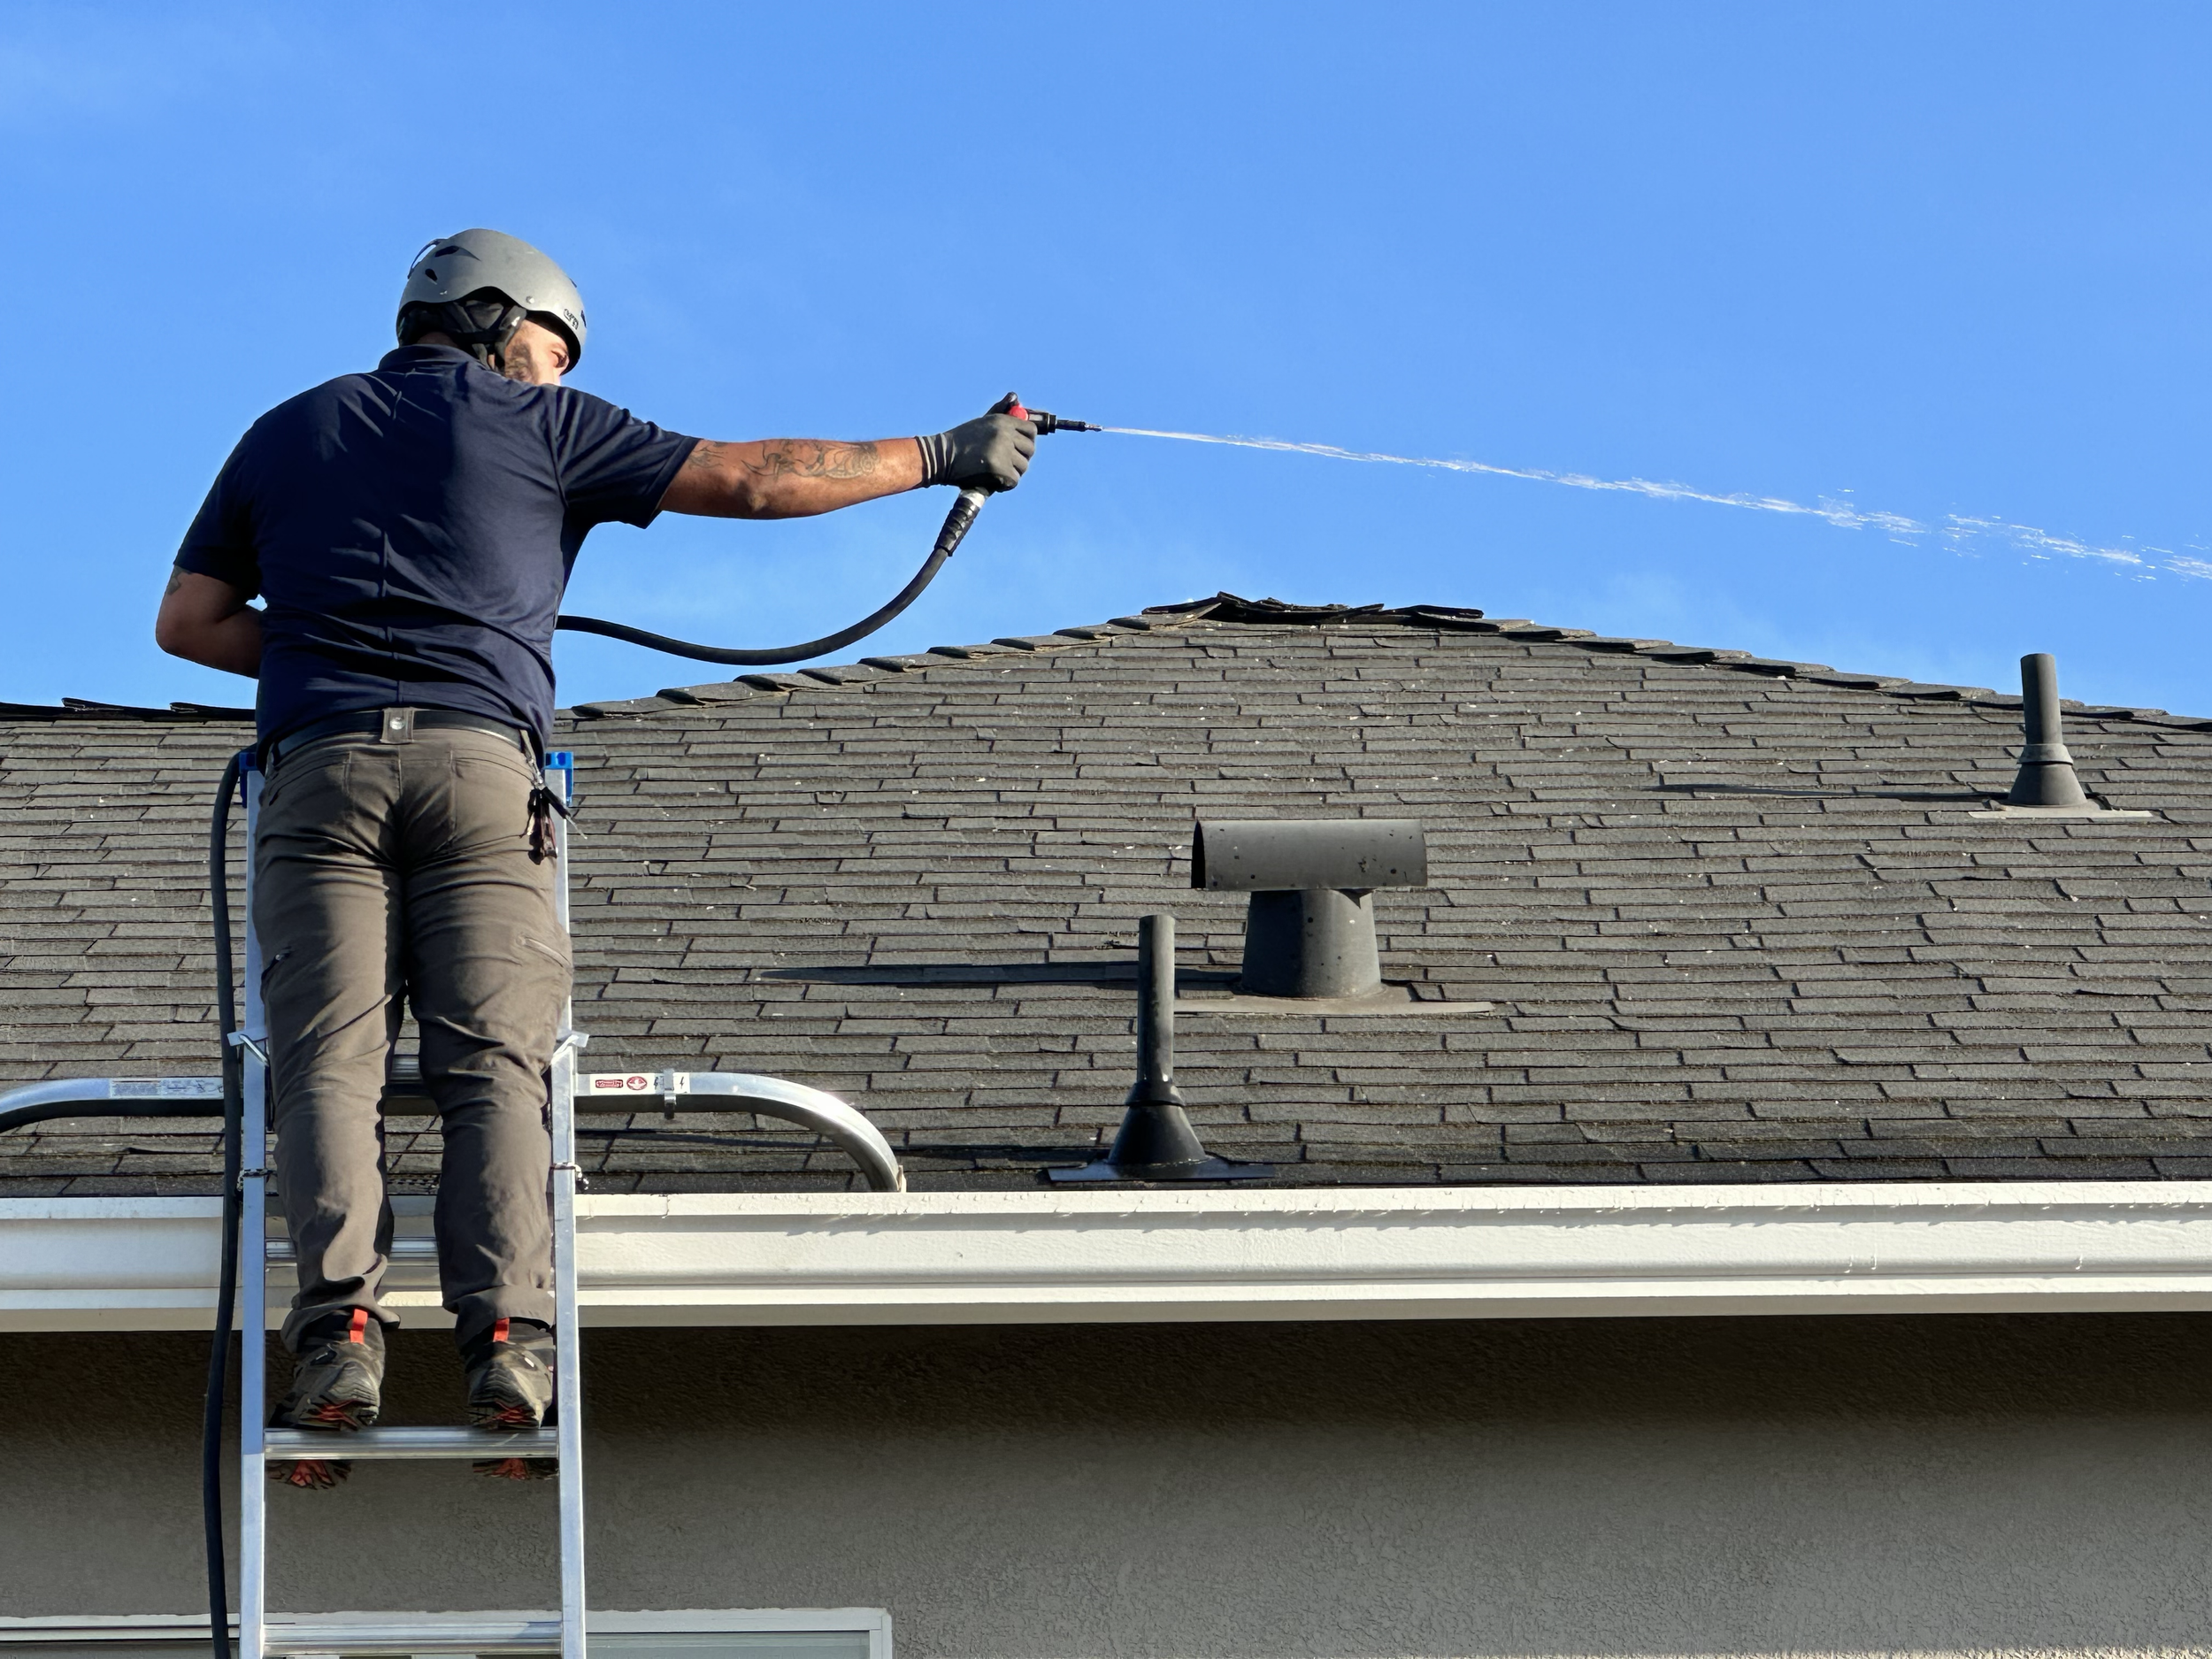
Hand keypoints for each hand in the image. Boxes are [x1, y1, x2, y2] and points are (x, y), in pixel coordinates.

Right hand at [915, 393, 1037, 491]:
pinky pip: (1014, 480)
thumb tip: (1014, 397)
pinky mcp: (999, 469)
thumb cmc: (961, 441)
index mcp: (1002, 421)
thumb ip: (1000, 411)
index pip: (1031, 430)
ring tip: (997, 471)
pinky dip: (1006, 484)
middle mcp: (1004, 434)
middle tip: (1006, 463)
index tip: (1018, 448)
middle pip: (1030, 450)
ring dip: (1013, 472)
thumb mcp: (982, 422)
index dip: (1027, 441)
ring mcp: (1003, 451)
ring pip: (1023, 466)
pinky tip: (994, 480)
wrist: (940, 457)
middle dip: (1021, 458)